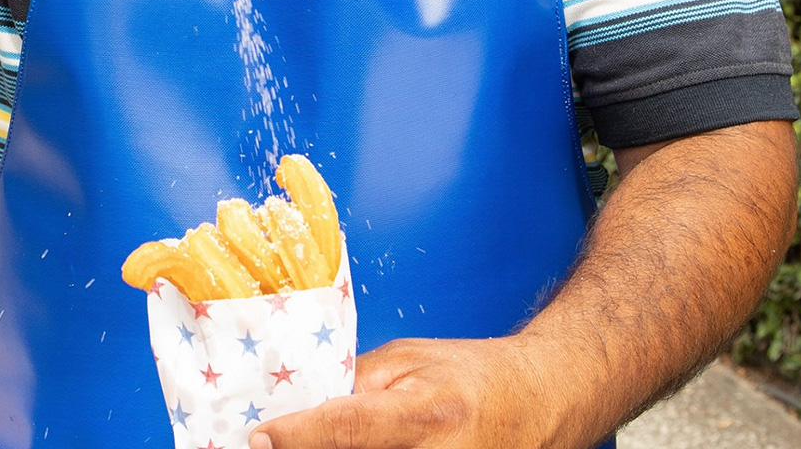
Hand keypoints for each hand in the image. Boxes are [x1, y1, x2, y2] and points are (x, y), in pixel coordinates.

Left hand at [250, 337, 562, 448]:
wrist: (542, 400)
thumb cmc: (474, 375)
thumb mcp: (409, 360)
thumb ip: (356, 384)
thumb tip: (301, 405)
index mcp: (427, 414)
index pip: (347, 429)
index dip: (295, 437)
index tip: (259, 438)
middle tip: (275, 445)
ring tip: (308, 445)